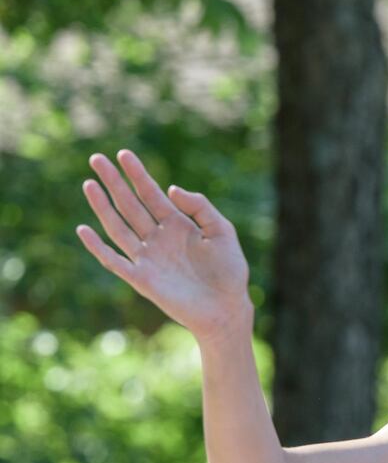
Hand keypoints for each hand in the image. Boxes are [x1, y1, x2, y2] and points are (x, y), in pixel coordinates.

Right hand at [77, 151, 252, 338]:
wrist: (227, 308)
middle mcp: (159, 238)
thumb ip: (200, 207)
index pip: (152, 194)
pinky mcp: (141, 279)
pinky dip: (97, 247)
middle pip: (131, 205)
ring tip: (90, 184)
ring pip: (118, 227)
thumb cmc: (229, 271)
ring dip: (103, 207)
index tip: (123, 154)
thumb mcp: (222, 232)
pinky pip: (114, 261)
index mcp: (179, 224)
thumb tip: (171, 189)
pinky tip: (84, 229)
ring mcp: (148, 258)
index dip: (138, 175)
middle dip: (114, 182)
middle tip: (96, 159)